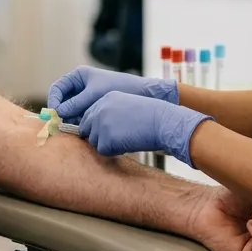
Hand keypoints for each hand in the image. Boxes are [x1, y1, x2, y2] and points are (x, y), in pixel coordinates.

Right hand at [48, 65, 177, 121]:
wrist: (143, 94)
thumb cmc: (121, 87)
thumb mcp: (95, 94)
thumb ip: (76, 103)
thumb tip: (58, 112)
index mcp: (79, 76)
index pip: (57, 88)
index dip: (53, 100)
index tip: (55, 113)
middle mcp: (80, 87)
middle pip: (62, 101)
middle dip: (61, 113)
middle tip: (62, 124)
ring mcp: (86, 98)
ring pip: (70, 111)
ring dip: (70, 119)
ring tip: (74, 127)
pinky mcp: (93, 109)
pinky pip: (80, 116)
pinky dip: (79, 123)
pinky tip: (83, 129)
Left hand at [78, 91, 209, 165]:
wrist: (164, 122)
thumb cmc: (151, 116)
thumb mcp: (128, 106)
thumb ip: (110, 113)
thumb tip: (97, 130)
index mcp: (105, 98)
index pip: (88, 116)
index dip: (96, 127)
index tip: (106, 133)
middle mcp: (100, 109)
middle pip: (87, 129)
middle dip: (99, 137)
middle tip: (117, 139)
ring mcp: (101, 123)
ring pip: (94, 141)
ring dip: (107, 144)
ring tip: (126, 139)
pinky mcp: (106, 138)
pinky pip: (103, 151)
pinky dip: (114, 152)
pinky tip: (128, 144)